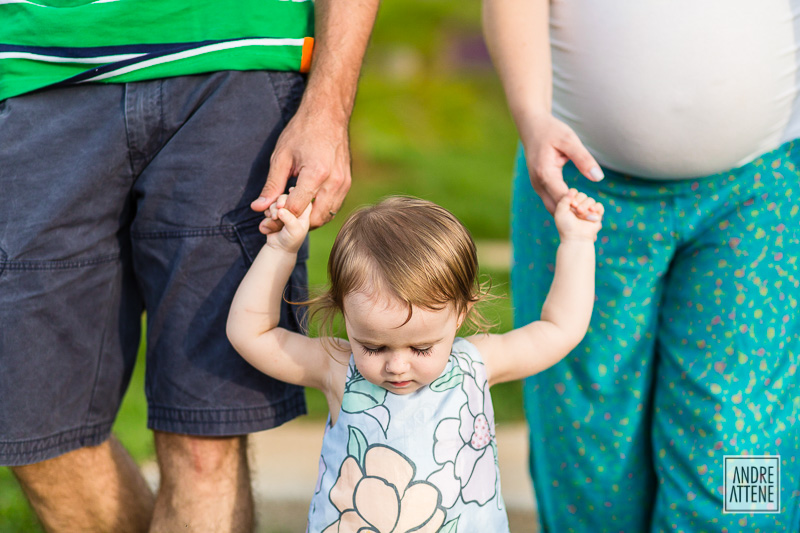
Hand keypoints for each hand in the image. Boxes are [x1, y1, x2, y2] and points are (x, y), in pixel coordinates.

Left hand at [252, 104, 350, 234]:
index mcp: (315, 174)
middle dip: (294, 224)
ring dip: (308, 220)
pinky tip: (305, 203)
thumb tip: (258, 208)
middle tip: (279, 218)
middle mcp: (333, 182)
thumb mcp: (281, 157)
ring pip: (326, 217)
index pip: (296, 209)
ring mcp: (343, 184)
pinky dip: (319, 211)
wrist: (328, 114)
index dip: (279, 217)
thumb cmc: (302, 131)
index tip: (268, 217)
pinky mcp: (347, 183)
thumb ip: (271, 185)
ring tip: (292, 210)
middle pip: (313, 219)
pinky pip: (333, 207)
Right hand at [265, 194, 311, 252]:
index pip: (303, 197)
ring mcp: (283, 210)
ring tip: (274, 218)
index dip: (296, 194)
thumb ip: (289, 219)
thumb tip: (280, 210)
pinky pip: (267, 208)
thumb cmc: (292, 239)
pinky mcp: (273, 213)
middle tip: (278, 208)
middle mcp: (294, 208)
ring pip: (275, 202)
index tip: (289, 192)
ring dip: (272, 209)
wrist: (279, 248)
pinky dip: (267, 213)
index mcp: (304, 211)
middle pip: (287, 197)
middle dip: (280, 201)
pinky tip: (269, 220)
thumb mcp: (294, 230)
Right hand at [520, 114, 604, 213]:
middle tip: (594, 221)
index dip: (578, 209)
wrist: (532, 127)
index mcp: (545, 173)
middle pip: (556, 209)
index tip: (594, 216)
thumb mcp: (570, 141)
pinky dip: (565, 208)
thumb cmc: (552, 131)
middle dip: (574, 216)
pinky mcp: (540, 186)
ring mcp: (537, 186)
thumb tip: (598, 177)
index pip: (562, 199)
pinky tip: (580, 208)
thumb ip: (584, 159)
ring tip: (589, 217)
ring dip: (569, 214)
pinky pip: (552, 202)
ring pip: (552, 208)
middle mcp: (538, 183)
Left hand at [553, 189, 602, 241]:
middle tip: (576, 210)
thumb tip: (572, 190)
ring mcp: (588, 210)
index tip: (570, 204)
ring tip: (581, 213)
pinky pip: (599, 206)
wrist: (576, 238)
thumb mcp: (560, 212)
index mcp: (569, 204)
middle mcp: (579, 206)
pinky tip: (592, 211)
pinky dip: (596, 207)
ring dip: (586, 205)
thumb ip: (564, 199)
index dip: (572, 196)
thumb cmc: (566, 226)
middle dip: (579, 201)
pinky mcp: (597, 215)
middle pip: (583, 195)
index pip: (574, 192)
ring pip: (591, 200)